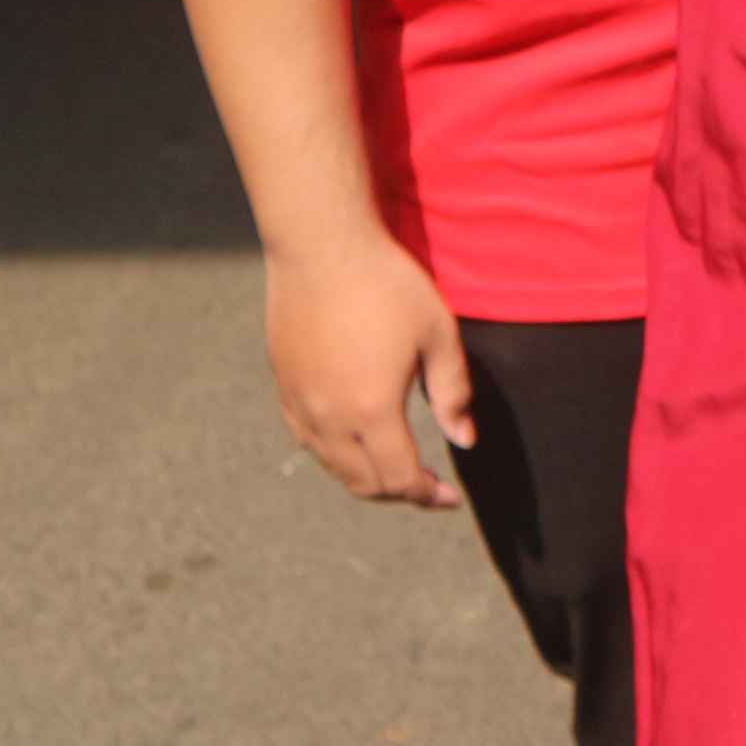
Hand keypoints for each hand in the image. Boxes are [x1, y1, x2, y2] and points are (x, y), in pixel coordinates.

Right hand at [261, 226, 472, 507]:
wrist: (321, 247)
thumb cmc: (388, 284)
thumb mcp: (438, 334)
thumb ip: (452, 393)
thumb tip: (463, 440)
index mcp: (372, 409)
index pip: (400, 478)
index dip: (428, 496)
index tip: (450, 498)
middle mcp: (329, 417)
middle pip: (364, 482)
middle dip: (400, 493)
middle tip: (427, 488)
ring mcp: (300, 403)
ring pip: (332, 466)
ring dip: (366, 478)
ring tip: (396, 468)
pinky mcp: (282, 386)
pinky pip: (308, 441)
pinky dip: (335, 456)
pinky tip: (356, 442)